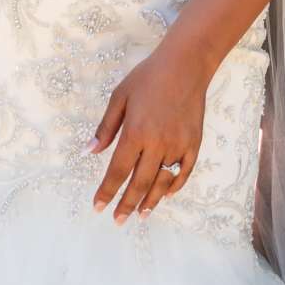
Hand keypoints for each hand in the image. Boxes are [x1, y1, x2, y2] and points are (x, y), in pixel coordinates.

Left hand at [88, 46, 208, 222]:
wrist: (186, 64)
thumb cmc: (148, 77)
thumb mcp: (119, 97)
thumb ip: (105, 127)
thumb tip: (90, 151)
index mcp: (135, 132)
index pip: (118, 171)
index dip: (107, 192)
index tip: (98, 207)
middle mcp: (158, 143)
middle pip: (140, 183)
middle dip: (127, 204)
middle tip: (118, 220)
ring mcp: (178, 145)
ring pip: (163, 182)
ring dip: (150, 201)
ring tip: (140, 215)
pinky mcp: (194, 143)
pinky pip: (184, 172)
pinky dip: (175, 186)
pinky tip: (165, 195)